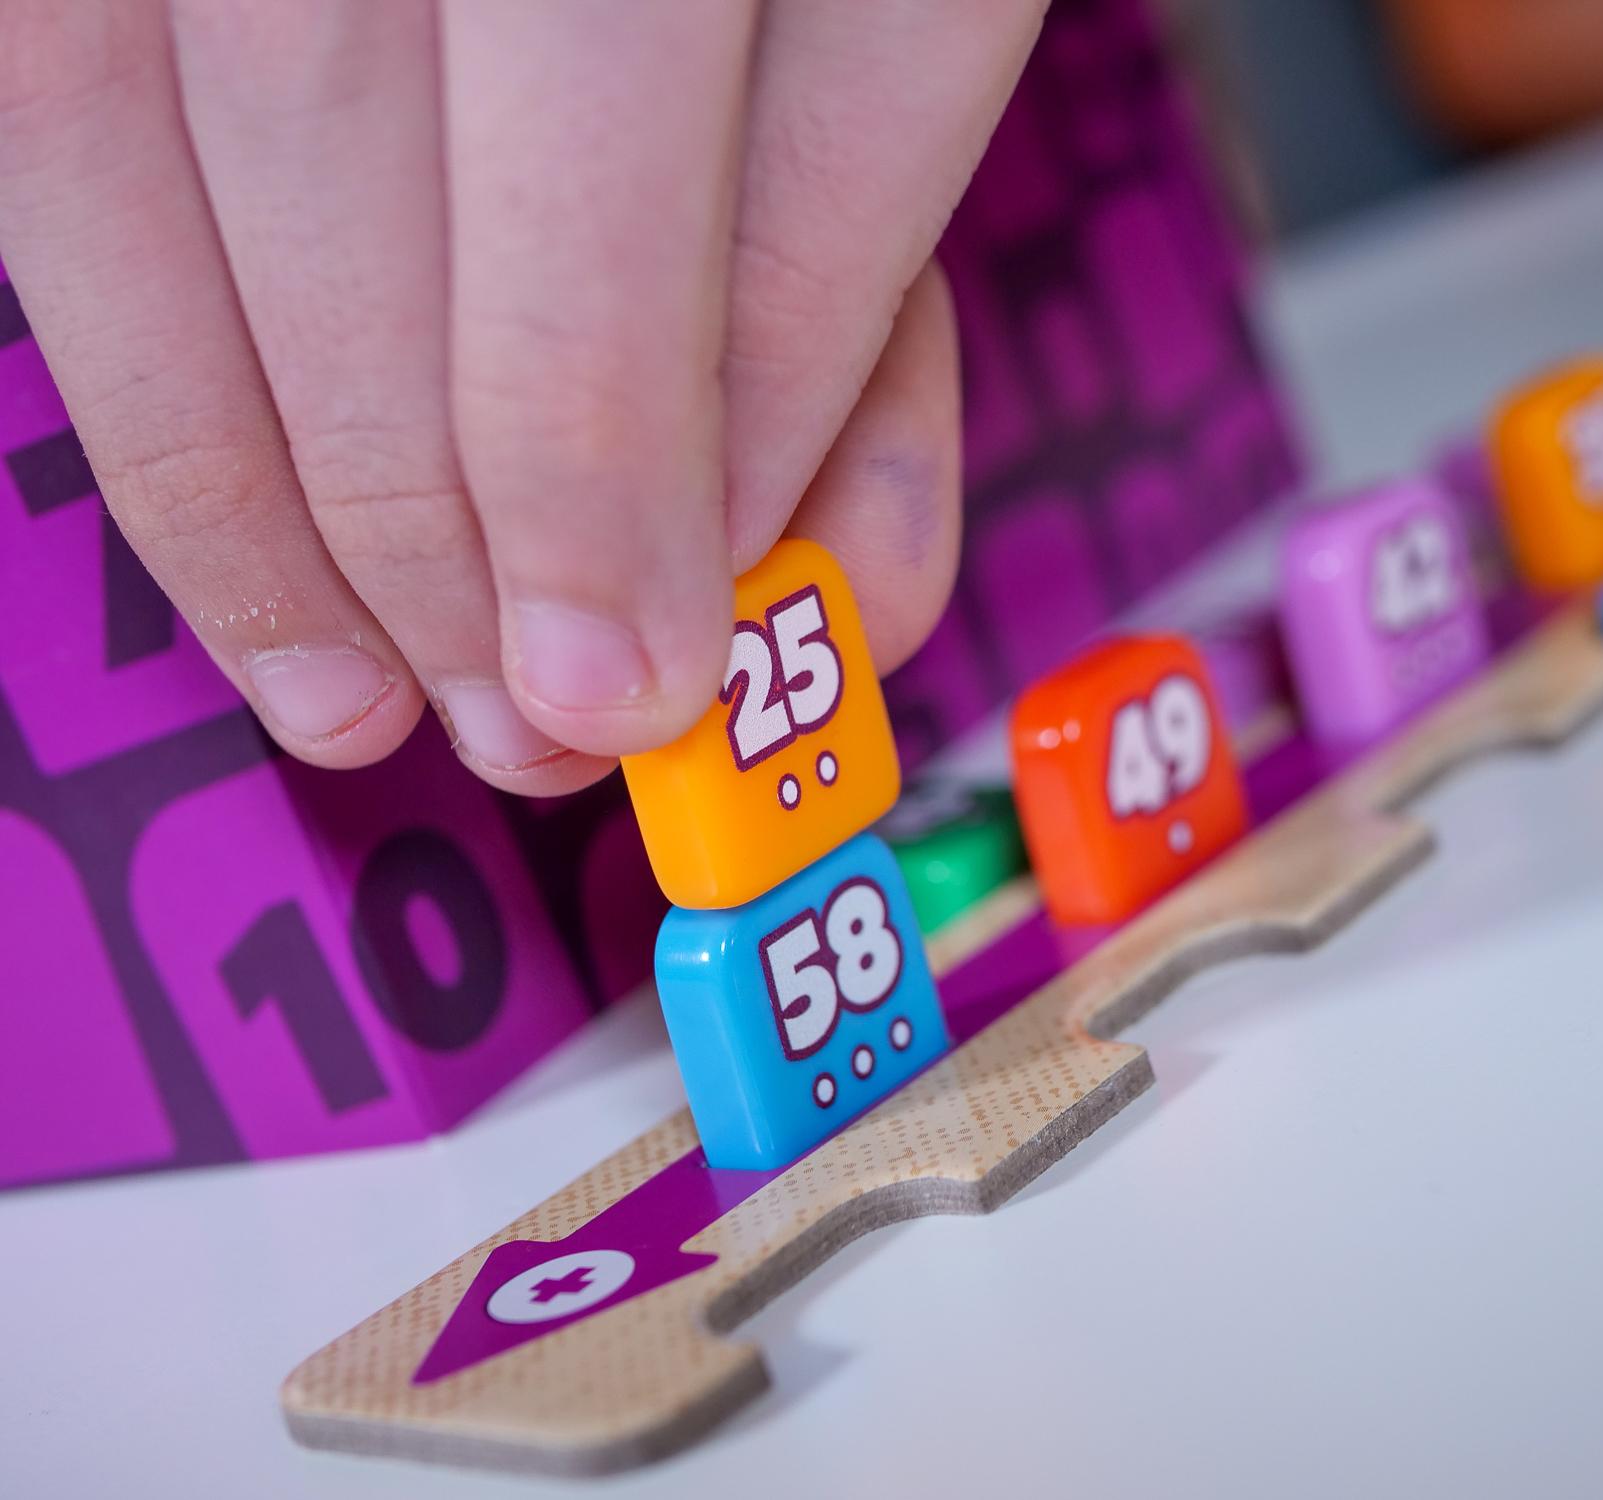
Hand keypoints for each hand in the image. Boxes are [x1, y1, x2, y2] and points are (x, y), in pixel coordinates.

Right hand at [0, 1, 1044, 792]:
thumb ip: (831, 251)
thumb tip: (746, 551)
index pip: (597, 173)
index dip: (590, 467)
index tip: (627, 683)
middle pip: (338, 171)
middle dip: (427, 506)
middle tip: (511, 718)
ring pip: (120, 141)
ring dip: (238, 475)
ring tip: (344, 686)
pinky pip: (34, 110)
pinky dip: (126, 339)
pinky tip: (221, 505)